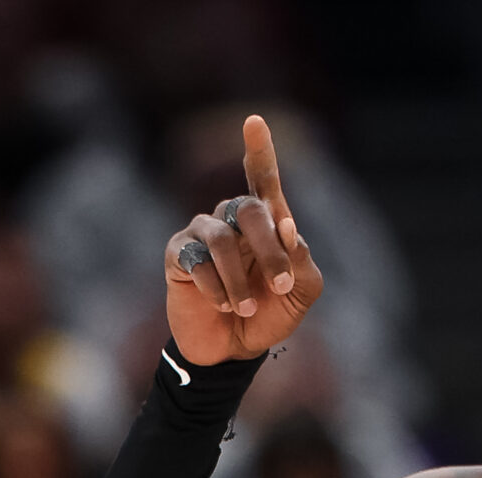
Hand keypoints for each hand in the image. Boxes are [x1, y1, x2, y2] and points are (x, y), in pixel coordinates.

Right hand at [165, 114, 325, 364]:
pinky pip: (197, 261)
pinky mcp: (179, 256)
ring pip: (222, 238)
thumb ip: (303, 264)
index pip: (263, 180)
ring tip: (245, 308)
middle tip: (280, 284)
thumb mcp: (300, 294)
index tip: (254, 121)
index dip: (260, 151)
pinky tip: (222, 305)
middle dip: (269, 248)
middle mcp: (232, 221)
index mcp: (266, 224)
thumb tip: (290, 230)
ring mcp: (202, 235)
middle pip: (249, 209)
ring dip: (239, 279)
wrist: (233, 352)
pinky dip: (216, 288)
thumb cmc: (269, 315)